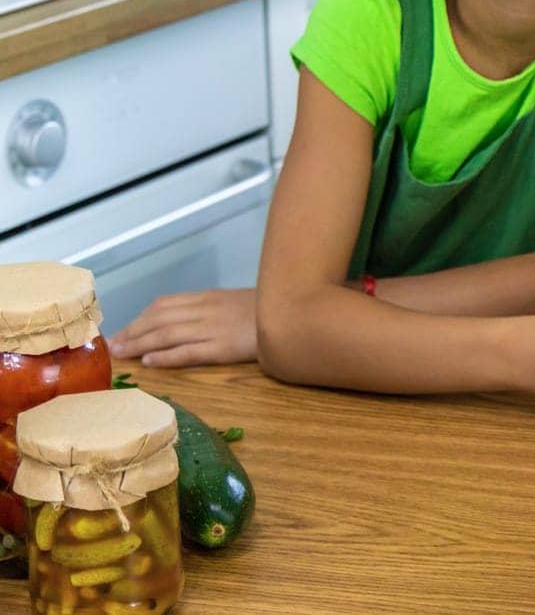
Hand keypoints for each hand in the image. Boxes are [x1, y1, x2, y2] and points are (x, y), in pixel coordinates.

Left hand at [107, 288, 257, 366]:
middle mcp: (206, 310)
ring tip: (122, 354)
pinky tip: (150, 363)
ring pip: (167, 334)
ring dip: (140, 344)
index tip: (122, 330)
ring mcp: (214, 328)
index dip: (139, 318)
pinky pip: (189, 351)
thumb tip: (183, 320)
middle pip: (159, 320)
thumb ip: (210, 308)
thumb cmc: (268, 309)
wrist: (297, 313)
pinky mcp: (223, 347)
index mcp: (208, 298)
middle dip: (133, 332)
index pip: (164, 305)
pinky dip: (166, 357)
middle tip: (113, 346)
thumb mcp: (235, 302)